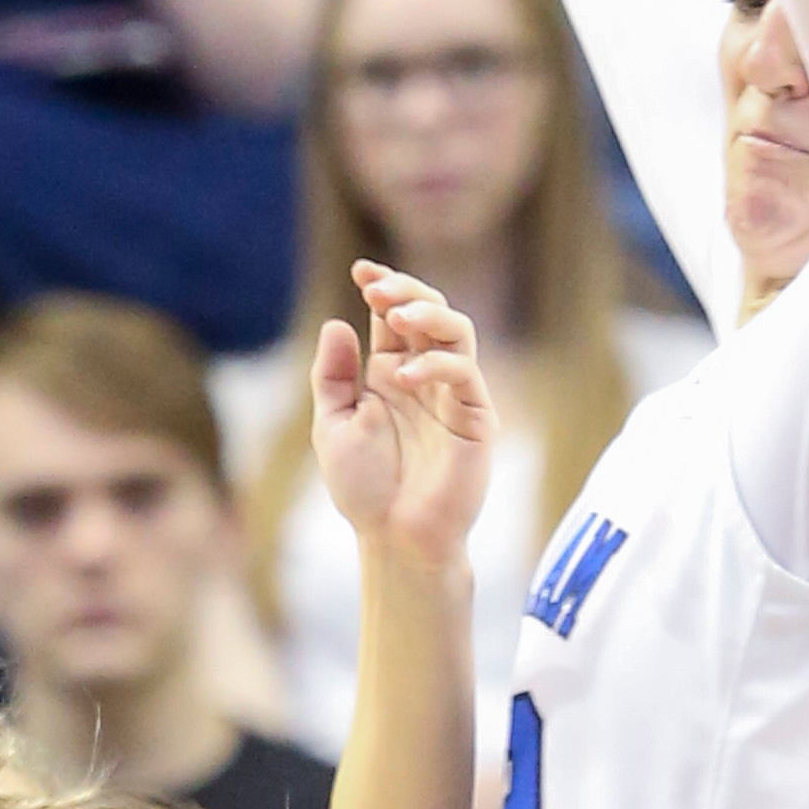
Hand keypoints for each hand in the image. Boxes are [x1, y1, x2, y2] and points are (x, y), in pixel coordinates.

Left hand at [311, 263, 496, 567]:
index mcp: (391, 373)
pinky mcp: (475, 418)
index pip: (394, 316)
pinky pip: (466, 374)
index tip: (360, 269)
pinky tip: (405, 376)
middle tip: (377, 287)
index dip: (382, 287)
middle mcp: (425, 376)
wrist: (394, 538)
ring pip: (457, 332)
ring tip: (395, 315)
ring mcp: (453, 394)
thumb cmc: (364, 488)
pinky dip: (437, 365)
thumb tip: (338, 322)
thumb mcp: (333, 425)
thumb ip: (333, 376)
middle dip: (405, 291)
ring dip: (428, 314)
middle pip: (429, 312)